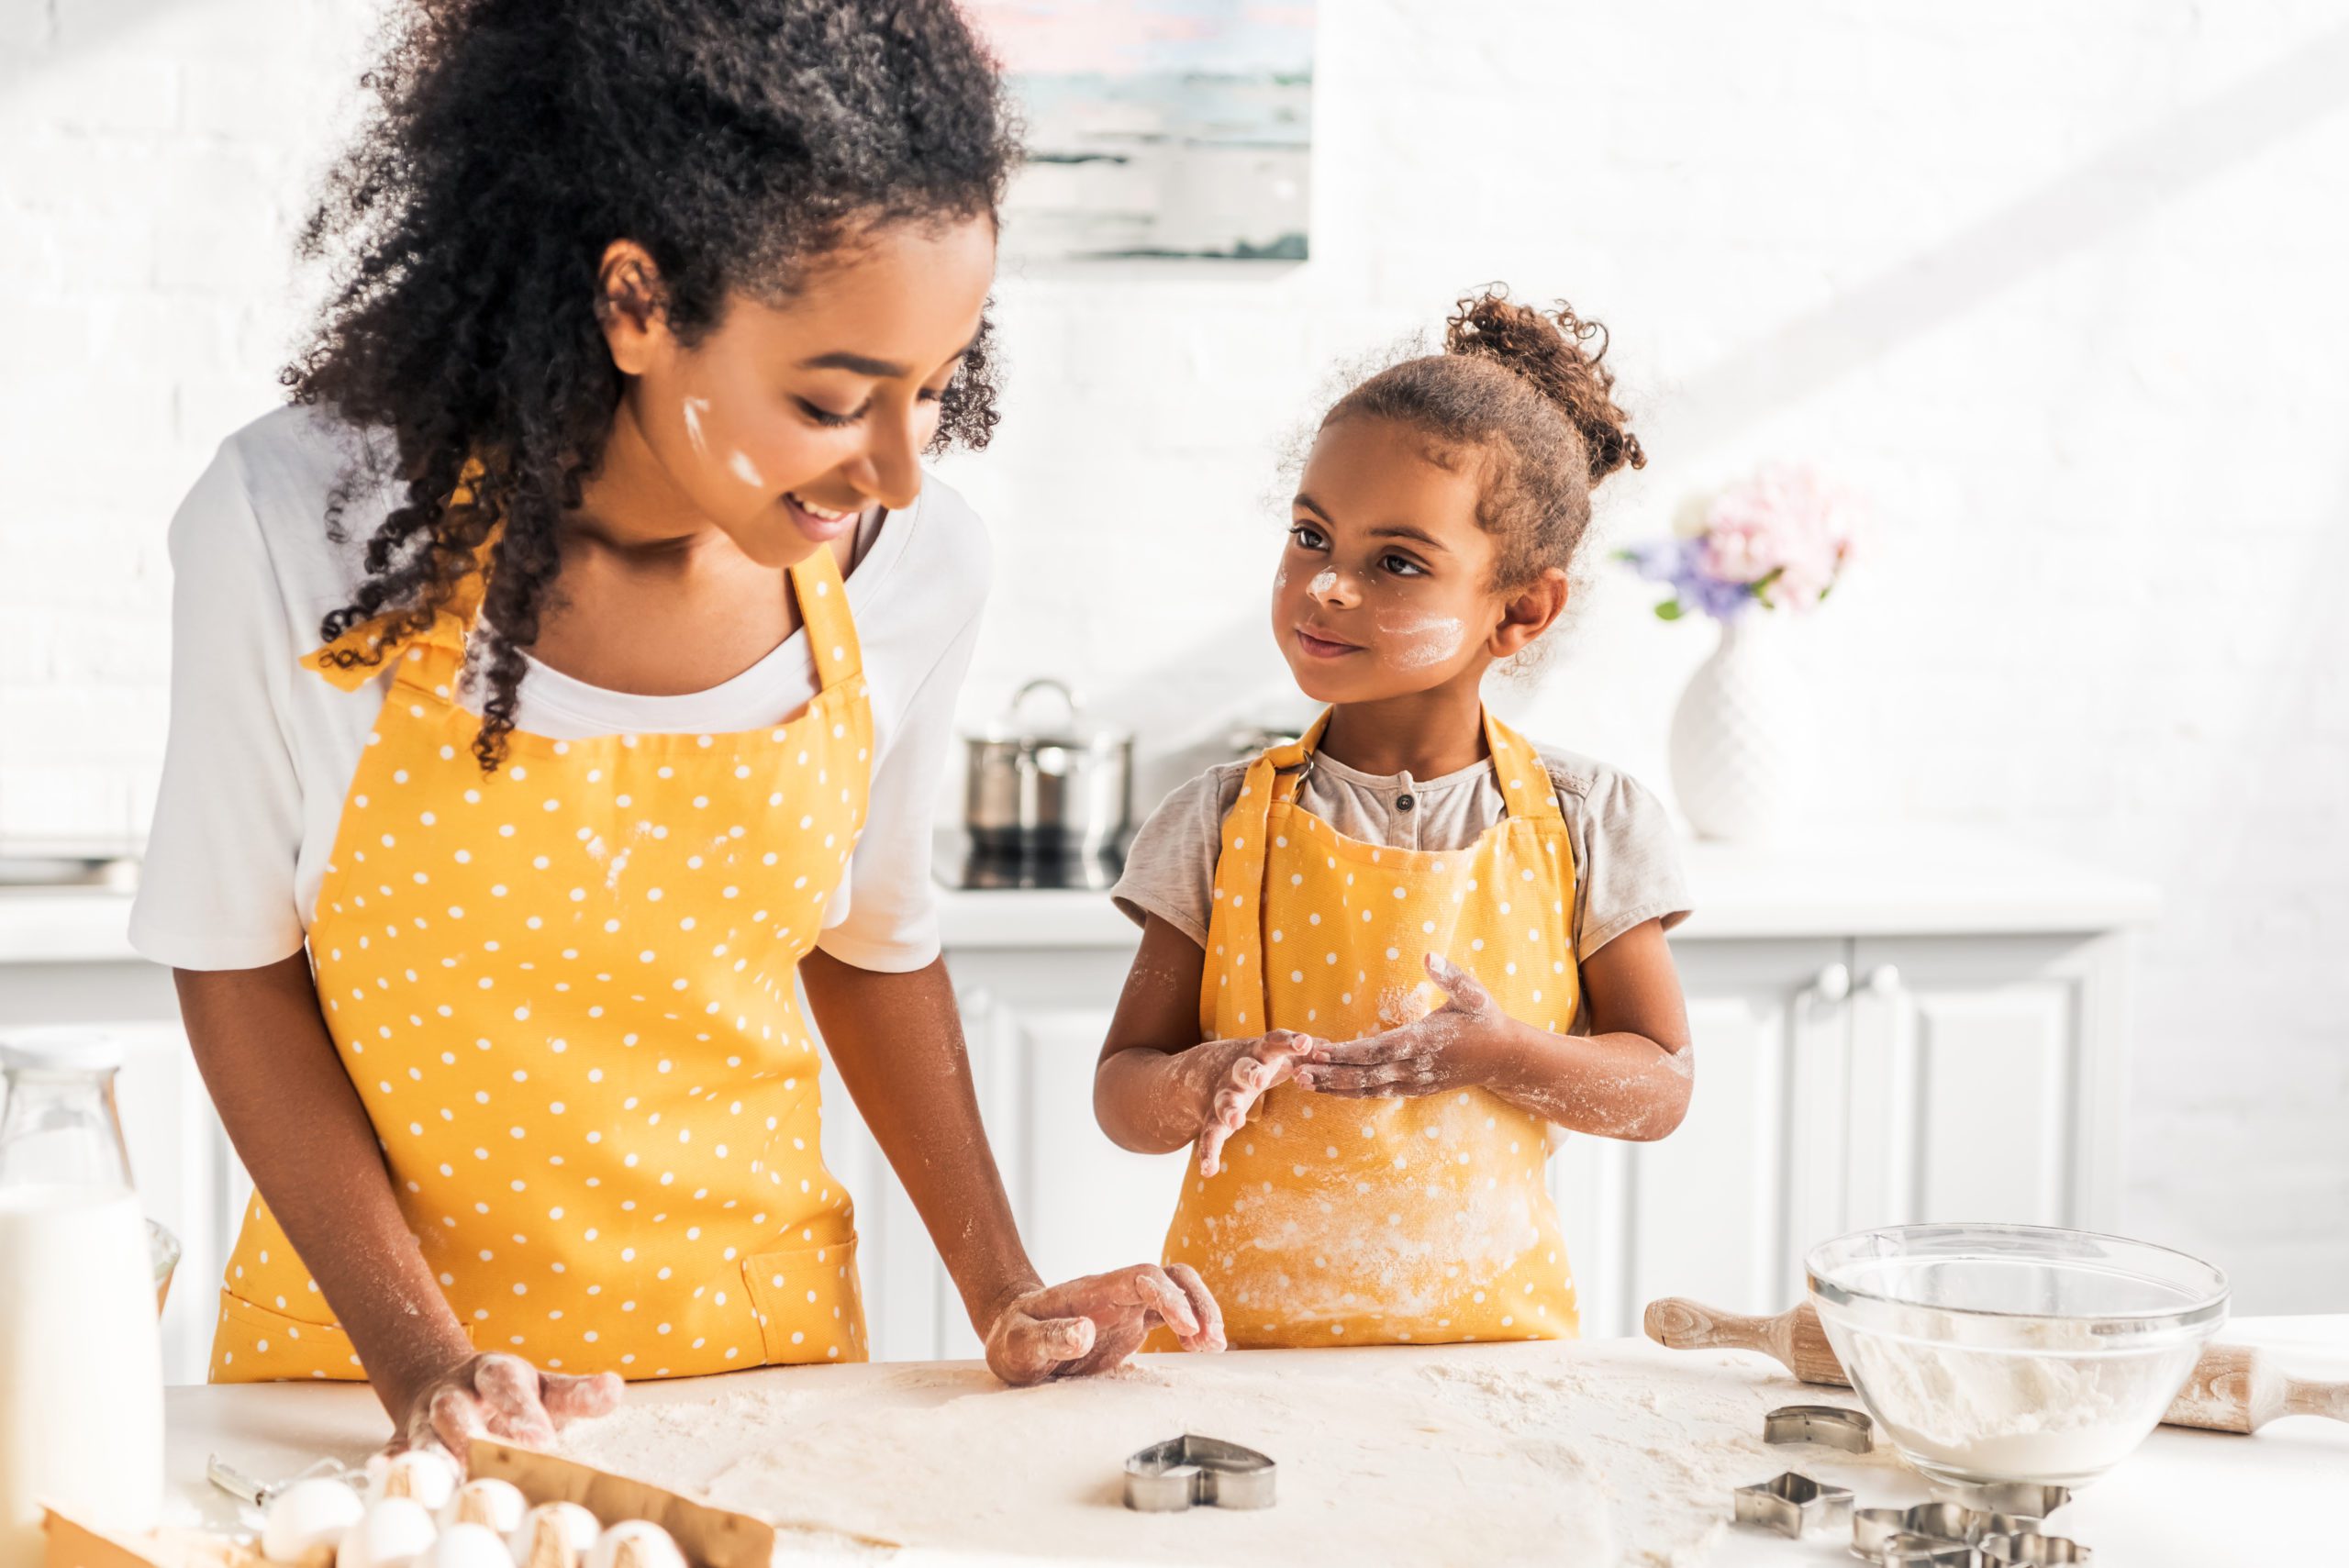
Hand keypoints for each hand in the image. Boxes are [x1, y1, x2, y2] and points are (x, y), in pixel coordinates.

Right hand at [392, 1352, 622, 1467]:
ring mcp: (425, 1418)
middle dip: (470, 1435)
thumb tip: (614, 1389)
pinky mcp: (403, 1442)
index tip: (540, 1440)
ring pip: (423, 1435)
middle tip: (488, 1461)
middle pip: (456, 1408)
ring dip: (434, 1457)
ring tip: (447, 1479)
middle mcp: (455, 1393)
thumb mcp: (545, 1389)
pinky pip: (393, 1450)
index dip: (521, 1410)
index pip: (507, 1383)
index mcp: (494, 1373)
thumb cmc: (511, 1397)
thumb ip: (578, 1393)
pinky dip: (389, 1462)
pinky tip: (385, 1473)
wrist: (452, 1389)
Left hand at [983, 1263, 1224, 1383]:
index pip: (1141, 1276)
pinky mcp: (1133, 1324)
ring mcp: (1127, 1307)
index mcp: (1092, 1292)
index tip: (1186, 1326)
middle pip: (1170, 1276)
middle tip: (1210, 1339)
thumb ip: (1049, 1337)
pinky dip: (1193, 1327)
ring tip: (1214, 1345)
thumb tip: (1084, 1331)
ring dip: (1202, 1311)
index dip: (1168, 1296)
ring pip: (1178, 1290)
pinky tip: (1202, 1348)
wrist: (1014, 1339)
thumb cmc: (1014, 1340)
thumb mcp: (1020, 1345)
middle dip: (1196, 1301)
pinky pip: (1172, 1315)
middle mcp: (1116, 1293)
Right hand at [1195, 1029, 1317, 1174]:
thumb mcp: (1276, 1052)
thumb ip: (1303, 1053)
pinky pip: (1209, 1134)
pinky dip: (1208, 1152)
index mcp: (1259, 1054)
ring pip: (1224, 1100)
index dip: (1289, 1041)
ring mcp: (1224, 1094)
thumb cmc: (1255, 1061)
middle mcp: (1238, 1071)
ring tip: (1235, 1122)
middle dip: (1252, 1072)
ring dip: (1229, 1110)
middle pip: (1244, 1069)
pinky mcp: (1212, 1116)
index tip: (1305, 1043)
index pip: (1273, 1042)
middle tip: (1260, 1079)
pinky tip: (1209, 1170)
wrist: (1202, 1069)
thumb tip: (1333, 1049)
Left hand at [1297, 953, 1510, 1097]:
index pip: (1377, 1050)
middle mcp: (1413, 1067)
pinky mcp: (1412, 1089)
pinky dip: (1349, 1092)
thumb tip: (1429, 955)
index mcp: (1423, 1041)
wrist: (1504, 1058)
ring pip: (1366, 1089)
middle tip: (1293, 1071)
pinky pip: (1376, 1093)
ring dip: (1332, 1086)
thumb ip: (1450, 975)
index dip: (1347, 1052)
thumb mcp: (1473, 993)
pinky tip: (1327, 1088)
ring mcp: (1412, 1082)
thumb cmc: (1485, 1020)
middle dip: (1328, 1074)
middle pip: (1363, 1075)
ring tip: (1300, 1082)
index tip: (1319, 1049)